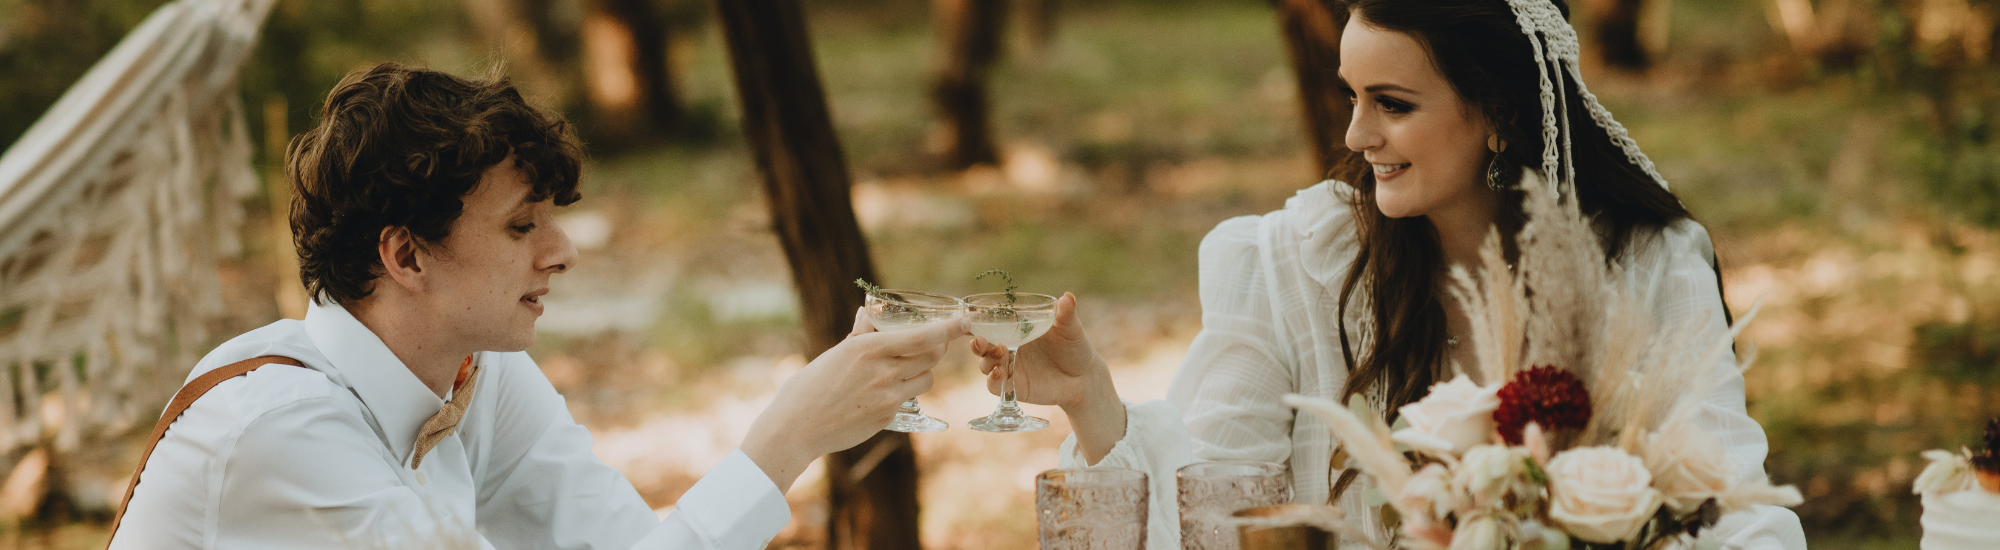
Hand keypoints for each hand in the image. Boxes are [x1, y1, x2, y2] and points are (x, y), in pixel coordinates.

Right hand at [744, 307, 965, 491]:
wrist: (796, 428)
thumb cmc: (808, 387)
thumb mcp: (834, 353)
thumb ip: (859, 335)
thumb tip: (868, 314)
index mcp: (868, 348)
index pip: (922, 336)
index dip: (948, 328)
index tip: (964, 321)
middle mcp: (883, 371)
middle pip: (932, 356)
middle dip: (936, 348)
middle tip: (932, 343)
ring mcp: (888, 396)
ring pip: (926, 379)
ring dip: (922, 371)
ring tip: (902, 369)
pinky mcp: (888, 416)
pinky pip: (908, 399)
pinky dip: (903, 392)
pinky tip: (880, 393)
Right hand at [971, 292, 1124, 462]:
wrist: (1084, 378)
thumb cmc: (1075, 348)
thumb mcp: (1070, 329)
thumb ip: (1066, 314)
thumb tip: (1067, 297)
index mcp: (1016, 331)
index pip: (990, 325)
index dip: (977, 322)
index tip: (971, 318)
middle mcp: (1008, 349)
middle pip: (982, 346)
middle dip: (977, 343)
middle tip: (980, 340)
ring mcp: (1009, 368)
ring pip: (985, 365)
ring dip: (987, 359)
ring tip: (1000, 353)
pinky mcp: (1014, 387)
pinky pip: (995, 386)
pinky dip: (993, 380)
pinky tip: (999, 373)